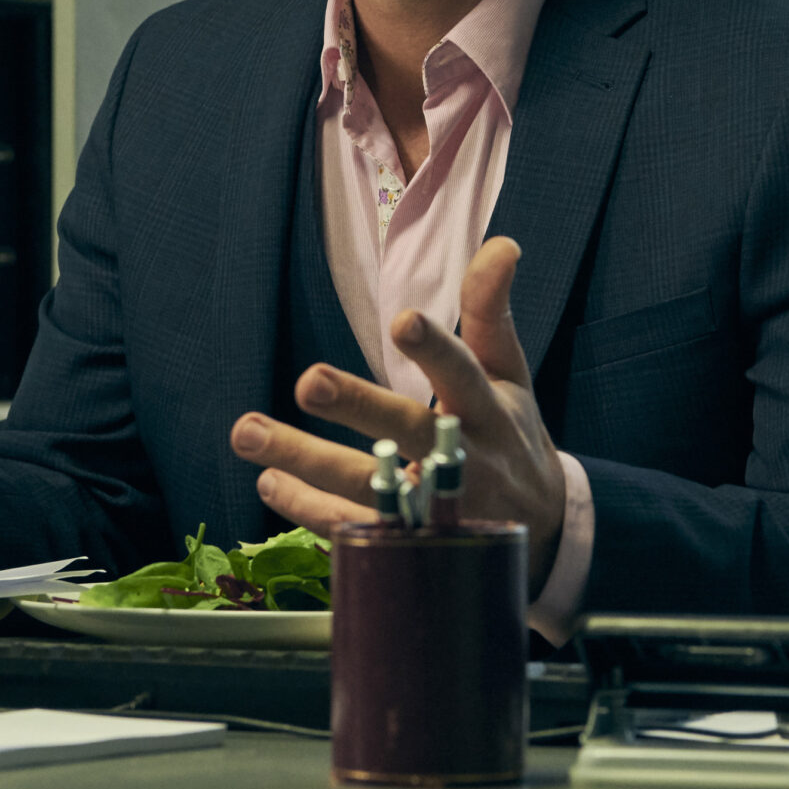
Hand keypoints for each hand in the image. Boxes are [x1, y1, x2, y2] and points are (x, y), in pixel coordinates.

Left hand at [229, 236, 566, 593]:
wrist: (541, 529)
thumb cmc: (510, 432)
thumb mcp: (511, 373)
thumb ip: (490, 312)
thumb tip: (502, 243)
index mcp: (488, 409)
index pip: (463, 372)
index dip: (435, 349)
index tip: (404, 322)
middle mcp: (464, 458)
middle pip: (407, 429)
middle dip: (358, 406)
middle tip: (307, 381)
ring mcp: (434, 508)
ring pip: (366, 486)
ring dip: (304, 460)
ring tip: (246, 433)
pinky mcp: (408, 545)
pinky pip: (354, 529)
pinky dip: (308, 508)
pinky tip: (268, 482)